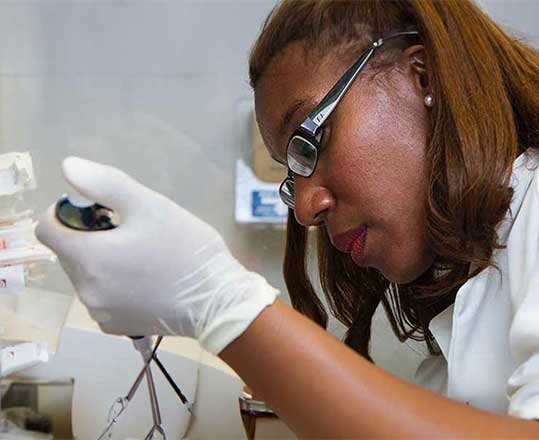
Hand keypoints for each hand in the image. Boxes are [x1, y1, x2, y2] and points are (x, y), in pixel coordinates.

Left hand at [36, 157, 278, 353]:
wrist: (218, 301)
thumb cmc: (187, 249)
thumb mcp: (150, 206)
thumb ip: (105, 184)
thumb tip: (67, 167)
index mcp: (89, 257)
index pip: (46, 228)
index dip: (66, 212)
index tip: (99, 211)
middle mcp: (85, 289)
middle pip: (67, 252)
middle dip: (89, 237)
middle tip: (130, 232)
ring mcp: (99, 312)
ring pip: (84, 275)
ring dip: (100, 261)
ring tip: (141, 257)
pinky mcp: (114, 327)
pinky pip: (99, 297)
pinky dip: (111, 285)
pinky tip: (143, 281)